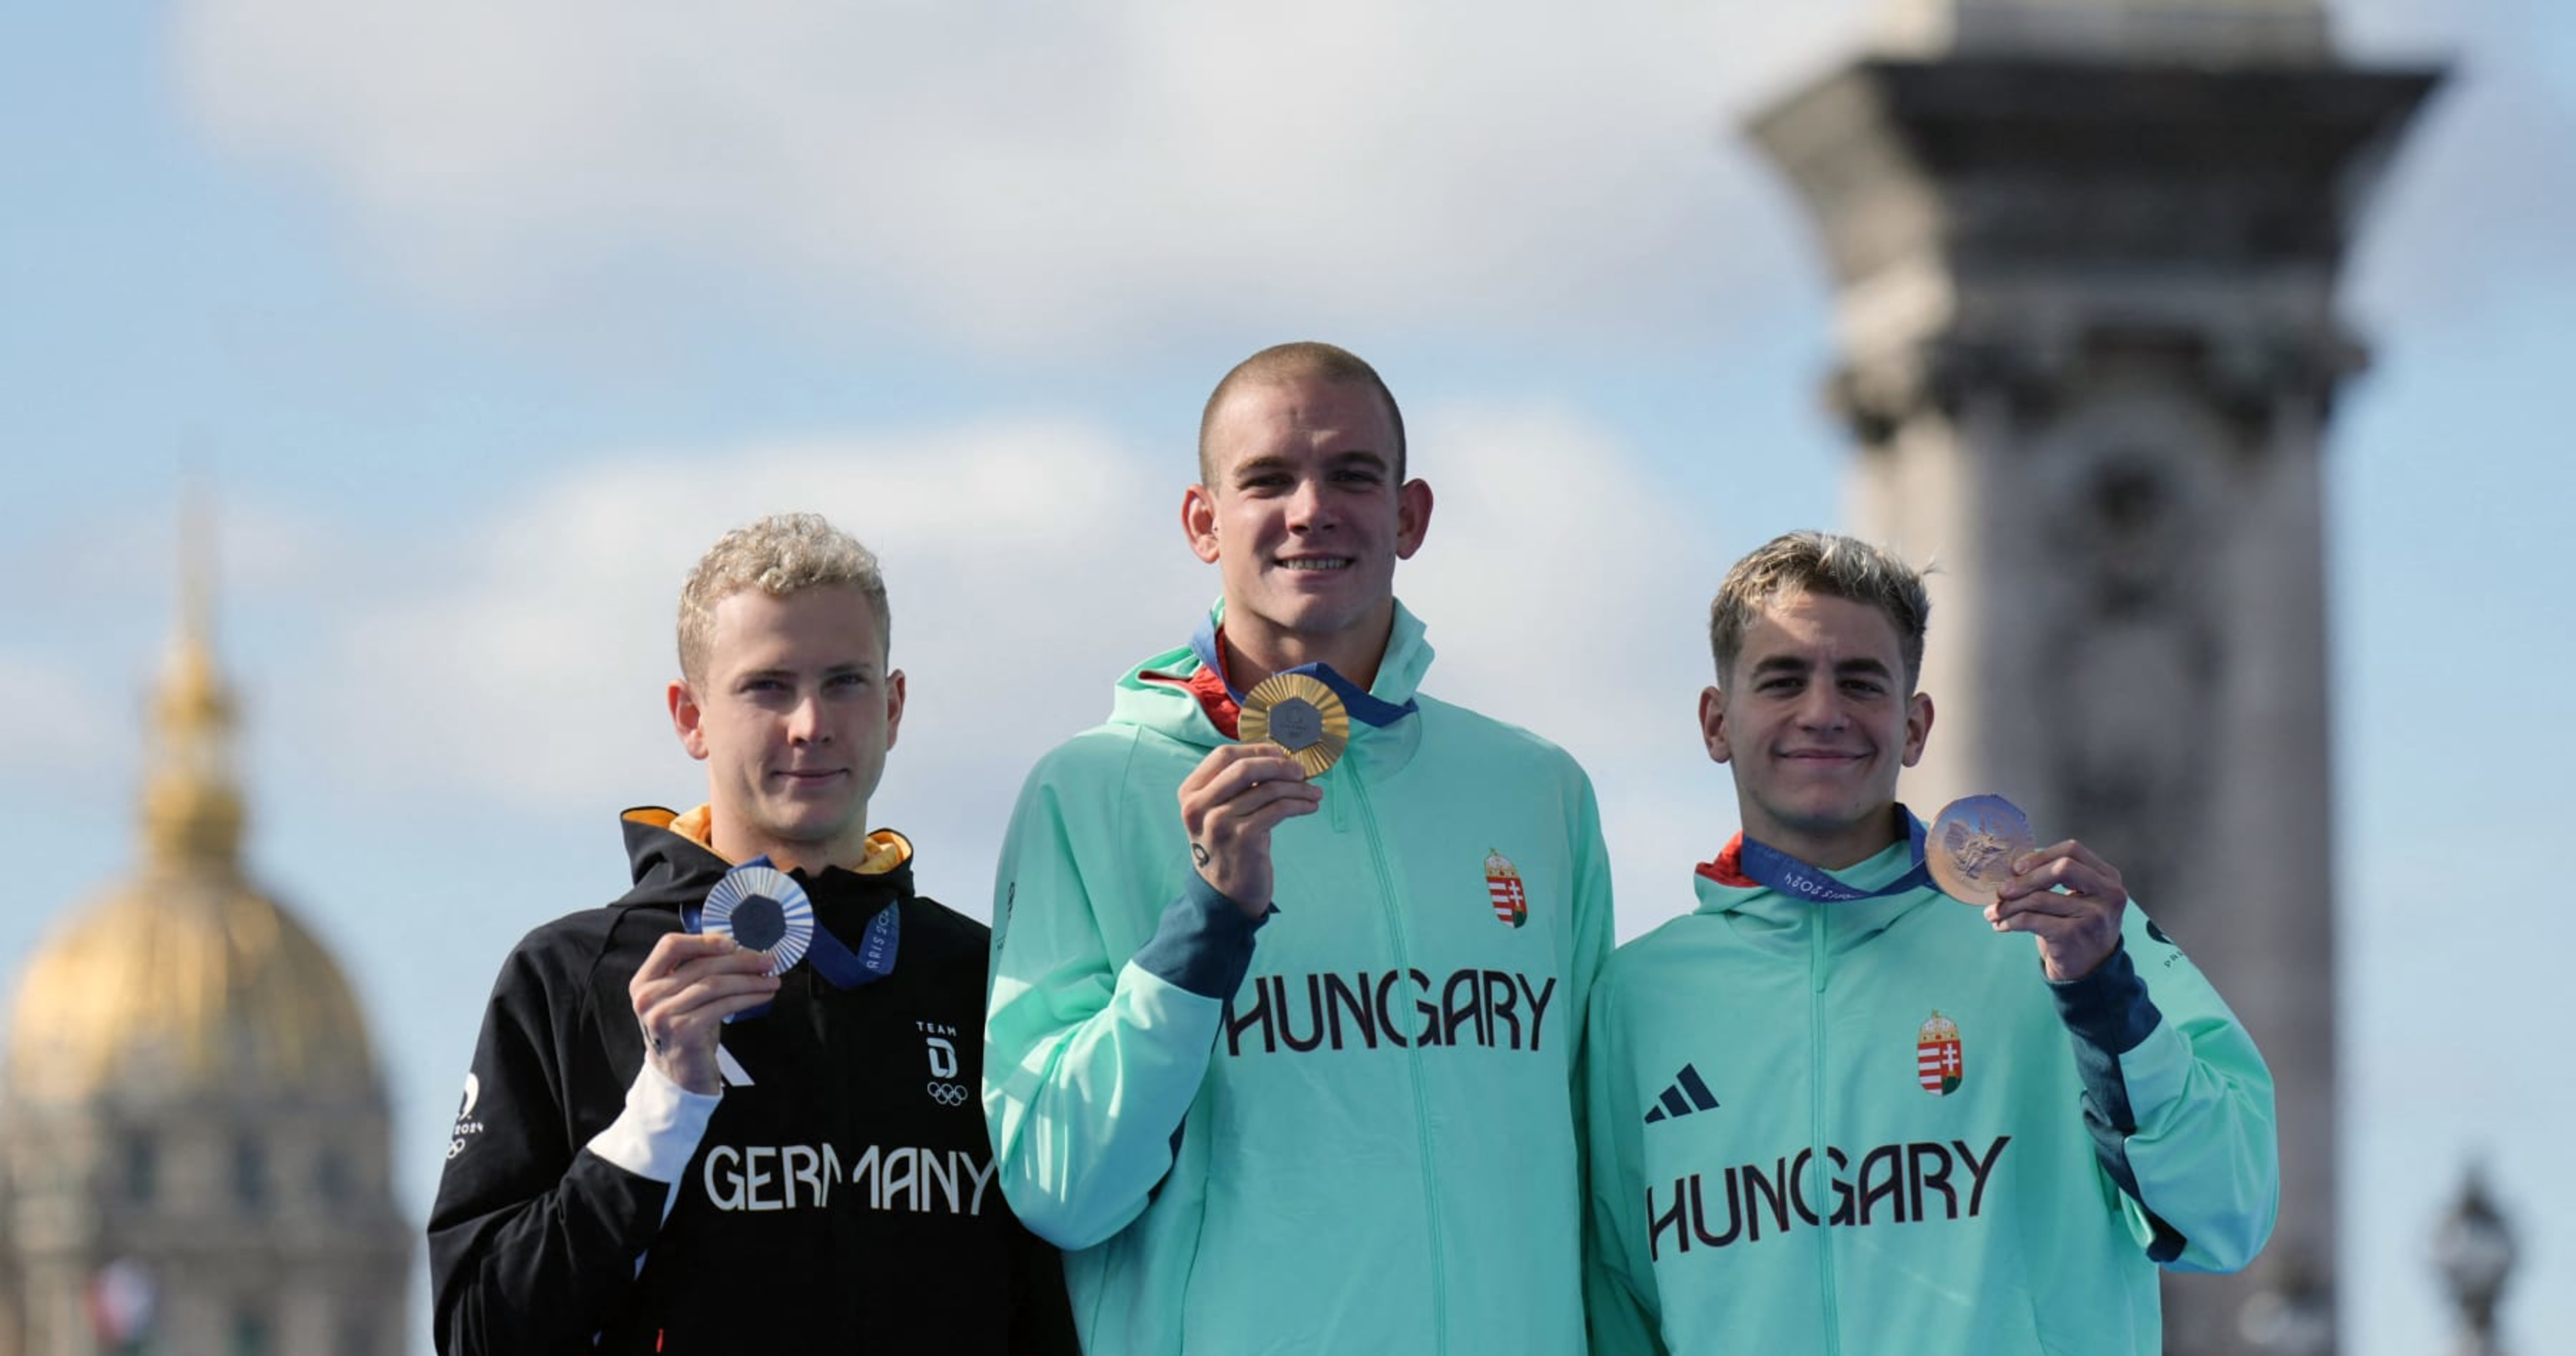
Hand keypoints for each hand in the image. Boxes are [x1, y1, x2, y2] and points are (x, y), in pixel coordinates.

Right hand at [629, 932, 780, 1093]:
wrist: (678, 1075)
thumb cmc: (685, 1030)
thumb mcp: (681, 997)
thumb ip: (696, 971)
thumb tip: (738, 950)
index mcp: (644, 981)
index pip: (670, 945)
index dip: (703, 940)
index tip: (733, 943)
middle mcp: (648, 997)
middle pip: (701, 964)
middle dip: (741, 960)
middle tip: (767, 961)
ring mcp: (664, 1015)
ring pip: (715, 983)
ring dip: (750, 979)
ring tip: (771, 979)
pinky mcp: (684, 1031)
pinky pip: (724, 1005)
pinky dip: (749, 997)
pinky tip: (762, 996)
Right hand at [1177, 742, 1323, 920]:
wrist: (1226, 895)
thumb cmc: (1229, 847)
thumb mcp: (1219, 812)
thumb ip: (1235, 786)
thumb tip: (1276, 758)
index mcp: (1190, 793)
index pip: (1223, 755)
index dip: (1255, 750)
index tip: (1280, 754)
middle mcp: (1199, 806)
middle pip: (1245, 767)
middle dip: (1279, 765)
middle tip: (1301, 771)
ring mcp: (1219, 822)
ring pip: (1268, 789)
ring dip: (1298, 787)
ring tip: (1314, 792)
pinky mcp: (1243, 837)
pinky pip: (1279, 809)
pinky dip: (1300, 804)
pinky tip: (1310, 806)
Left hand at [1985, 839, 2127, 982]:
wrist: (2090, 970)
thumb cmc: (2077, 927)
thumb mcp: (2079, 898)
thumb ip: (2056, 878)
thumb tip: (2011, 868)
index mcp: (2108, 878)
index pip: (2072, 851)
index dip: (2041, 856)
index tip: (2016, 868)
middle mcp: (2108, 894)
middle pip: (2061, 868)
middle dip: (2025, 879)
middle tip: (2001, 891)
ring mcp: (2094, 915)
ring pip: (2039, 898)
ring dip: (2009, 905)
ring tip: (1994, 912)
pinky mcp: (2074, 934)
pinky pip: (2030, 920)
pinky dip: (2010, 921)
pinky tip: (2000, 925)